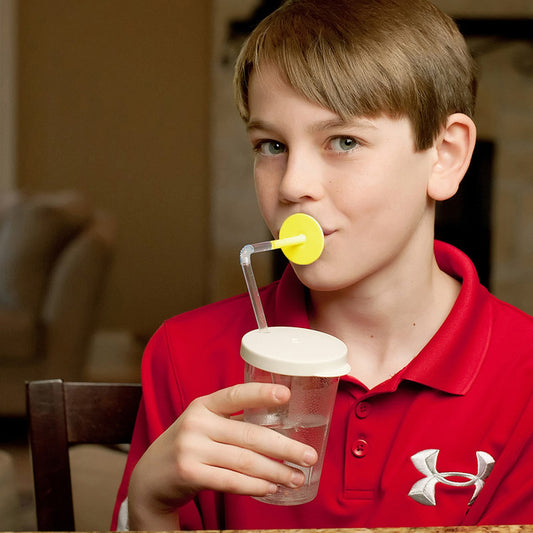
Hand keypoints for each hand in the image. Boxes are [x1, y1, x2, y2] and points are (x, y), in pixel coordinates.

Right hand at [127, 382, 317, 528]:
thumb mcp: (202, 425)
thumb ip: (231, 421)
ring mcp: (191, 448)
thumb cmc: (187, 447)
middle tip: (308, 456)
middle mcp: (197, 423)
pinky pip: (230, 481)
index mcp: (203, 405)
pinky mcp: (188, 473)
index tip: (286, 395)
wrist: (148, 478)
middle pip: (250, 435)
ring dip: (275, 471)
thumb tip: (279, 430)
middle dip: (284, 447)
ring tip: (296, 477)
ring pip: (244, 460)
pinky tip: (271, 487)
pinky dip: (254, 485)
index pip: (236, 394)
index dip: (261, 394)